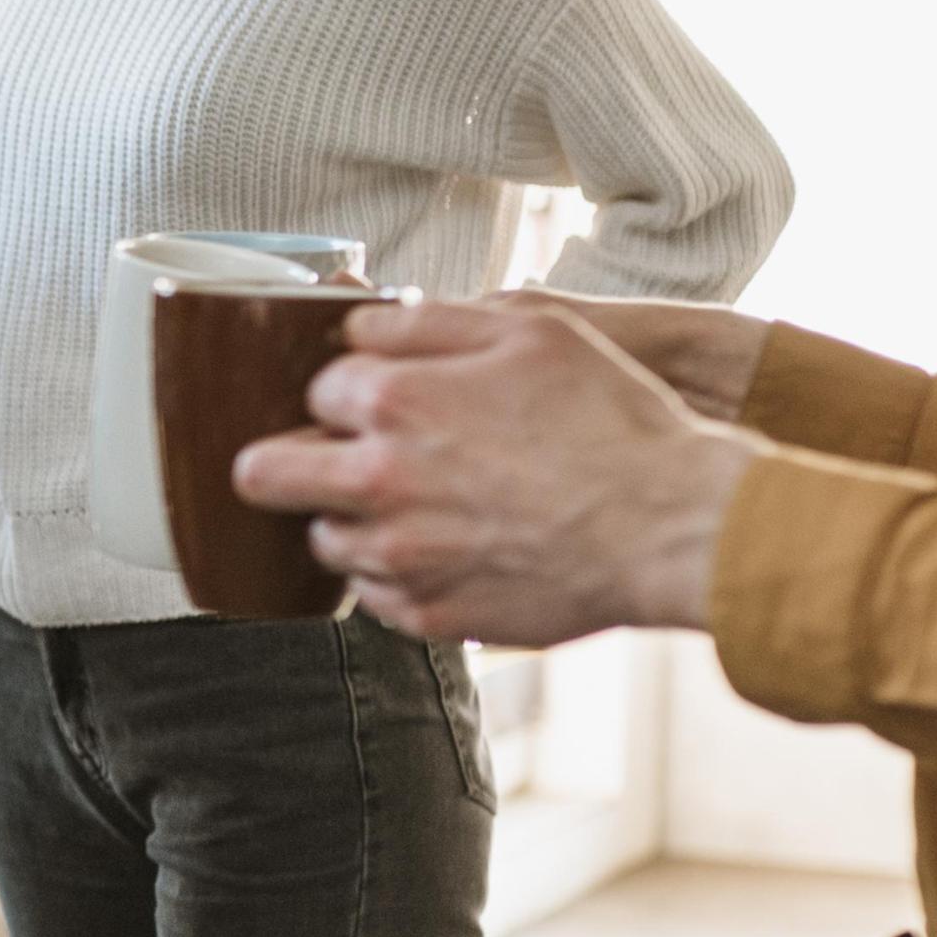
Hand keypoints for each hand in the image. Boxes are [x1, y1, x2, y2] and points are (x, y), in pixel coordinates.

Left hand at [229, 297, 757, 645]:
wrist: (672, 527)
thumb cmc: (612, 421)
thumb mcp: (531, 328)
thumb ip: (427, 320)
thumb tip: (360, 322)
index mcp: (393, 402)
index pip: (315, 391)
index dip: (351, 392)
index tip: (382, 400)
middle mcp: (377, 483)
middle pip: (265, 473)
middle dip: (293, 459)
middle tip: (338, 458)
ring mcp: (398, 557)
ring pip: (323, 540)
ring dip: (353, 520)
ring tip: (421, 506)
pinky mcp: (426, 615)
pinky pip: (373, 596)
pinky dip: (397, 574)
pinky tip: (452, 550)